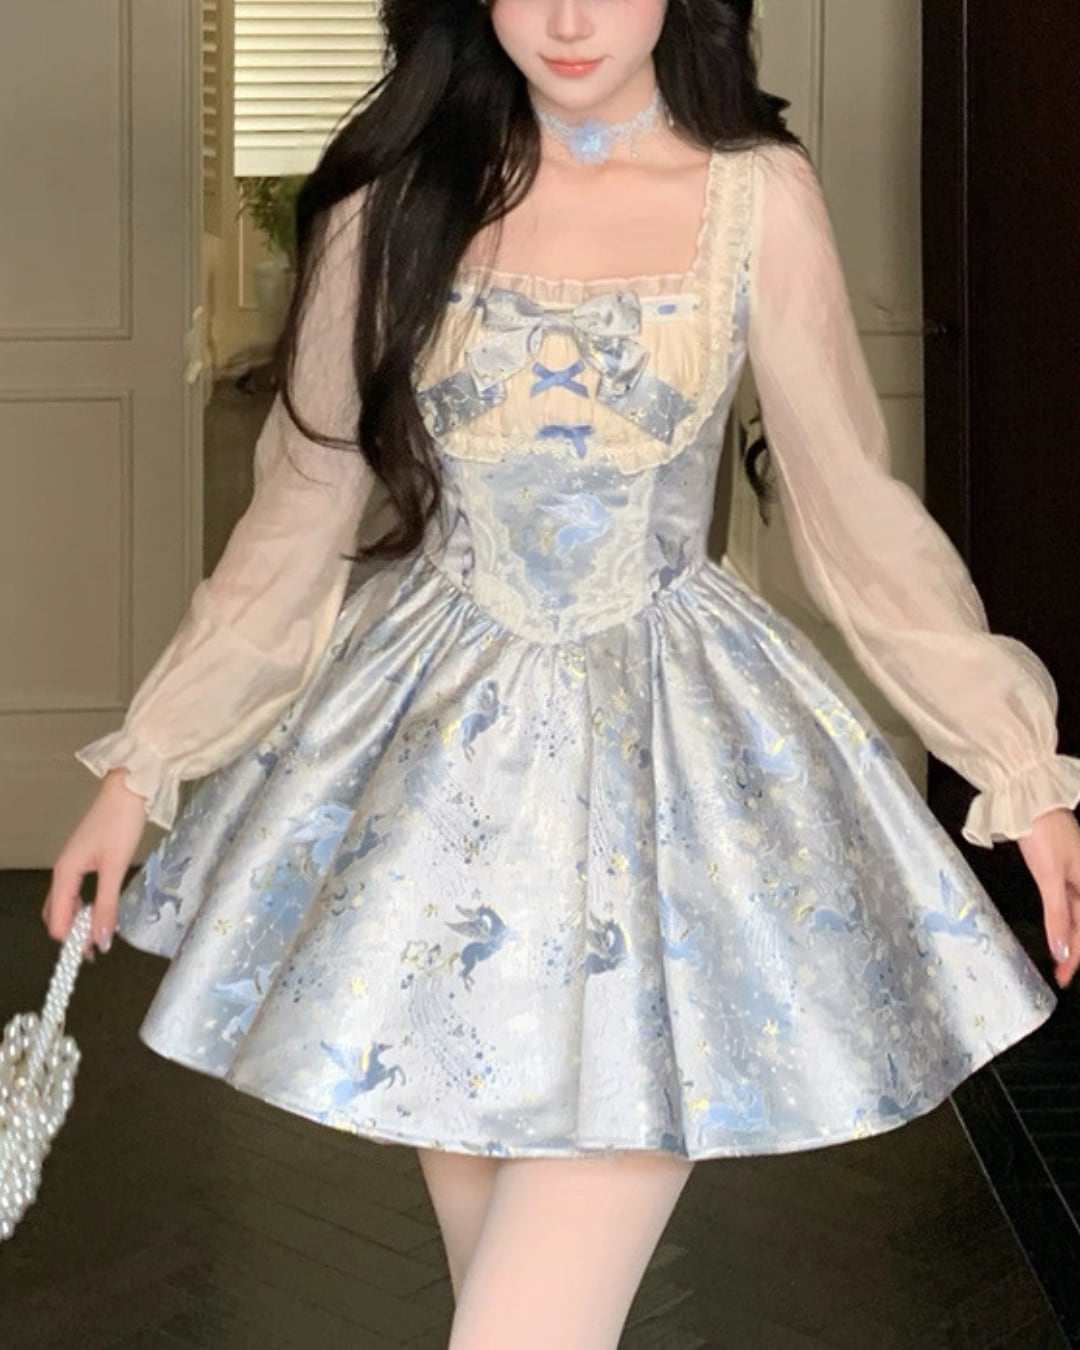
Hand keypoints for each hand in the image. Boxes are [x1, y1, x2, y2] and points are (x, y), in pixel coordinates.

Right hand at [42, 768, 147, 956]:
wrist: (128, 789)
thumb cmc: (120, 823)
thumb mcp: (115, 867)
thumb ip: (106, 905)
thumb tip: (100, 940)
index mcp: (64, 873)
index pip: (57, 921)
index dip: (73, 941)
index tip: (93, 954)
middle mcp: (62, 870)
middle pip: (56, 913)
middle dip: (72, 934)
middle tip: (96, 949)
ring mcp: (71, 863)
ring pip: (65, 902)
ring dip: (78, 920)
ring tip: (99, 934)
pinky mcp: (84, 858)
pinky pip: (75, 890)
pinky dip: (83, 905)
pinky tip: (99, 909)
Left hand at [1016, 807, 1079, 988]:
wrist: (1031, 798)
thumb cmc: (1043, 833)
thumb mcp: (1050, 876)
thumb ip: (1057, 914)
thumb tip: (1062, 950)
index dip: (1075, 956)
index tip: (1064, 977)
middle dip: (1073, 948)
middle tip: (1061, 974)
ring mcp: (1073, 872)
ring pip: (1073, 911)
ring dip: (1068, 934)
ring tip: (1059, 955)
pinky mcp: (1059, 865)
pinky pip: (1065, 898)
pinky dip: (1061, 915)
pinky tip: (1058, 924)